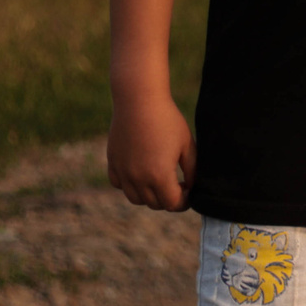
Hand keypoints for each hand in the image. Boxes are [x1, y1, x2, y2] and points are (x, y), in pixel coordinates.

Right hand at [108, 91, 194, 211]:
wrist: (139, 101)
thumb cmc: (168, 121)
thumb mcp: (187, 145)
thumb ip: (192, 170)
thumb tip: (192, 187)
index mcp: (159, 176)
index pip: (172, 204)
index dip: (184, 202)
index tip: (189, 191)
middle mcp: (138, 179)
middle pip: (155, 204)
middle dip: (168, 199)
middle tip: (178, 185)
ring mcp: (122, 172)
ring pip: (135, 198)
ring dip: (149, 195)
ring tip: (160, 180)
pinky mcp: (112, 163)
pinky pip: (119, 184)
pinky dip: (130, 185)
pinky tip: (141, 172)